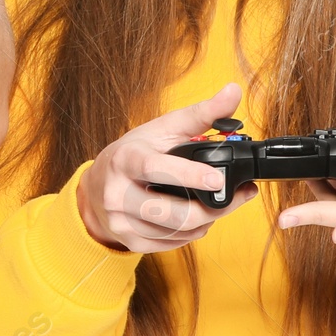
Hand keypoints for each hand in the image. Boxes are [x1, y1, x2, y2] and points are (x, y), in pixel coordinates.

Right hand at [77, 83, 260, 252]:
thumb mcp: (161, 130)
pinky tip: (196, 217)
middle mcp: (118, 193)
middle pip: (174, 212)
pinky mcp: (130, 241)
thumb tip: (233, 91)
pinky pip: (174, 244)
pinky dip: (193, 233)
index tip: (217, 178)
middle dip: (214, 208)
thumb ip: (200, 114)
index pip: (156, 169)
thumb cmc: (134, 154)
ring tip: (216, 204)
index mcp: (126, 159)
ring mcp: (121, 221)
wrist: (97, 188)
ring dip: (207, 220)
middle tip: (238, 196)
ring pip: (178, 231)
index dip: (188, 175)